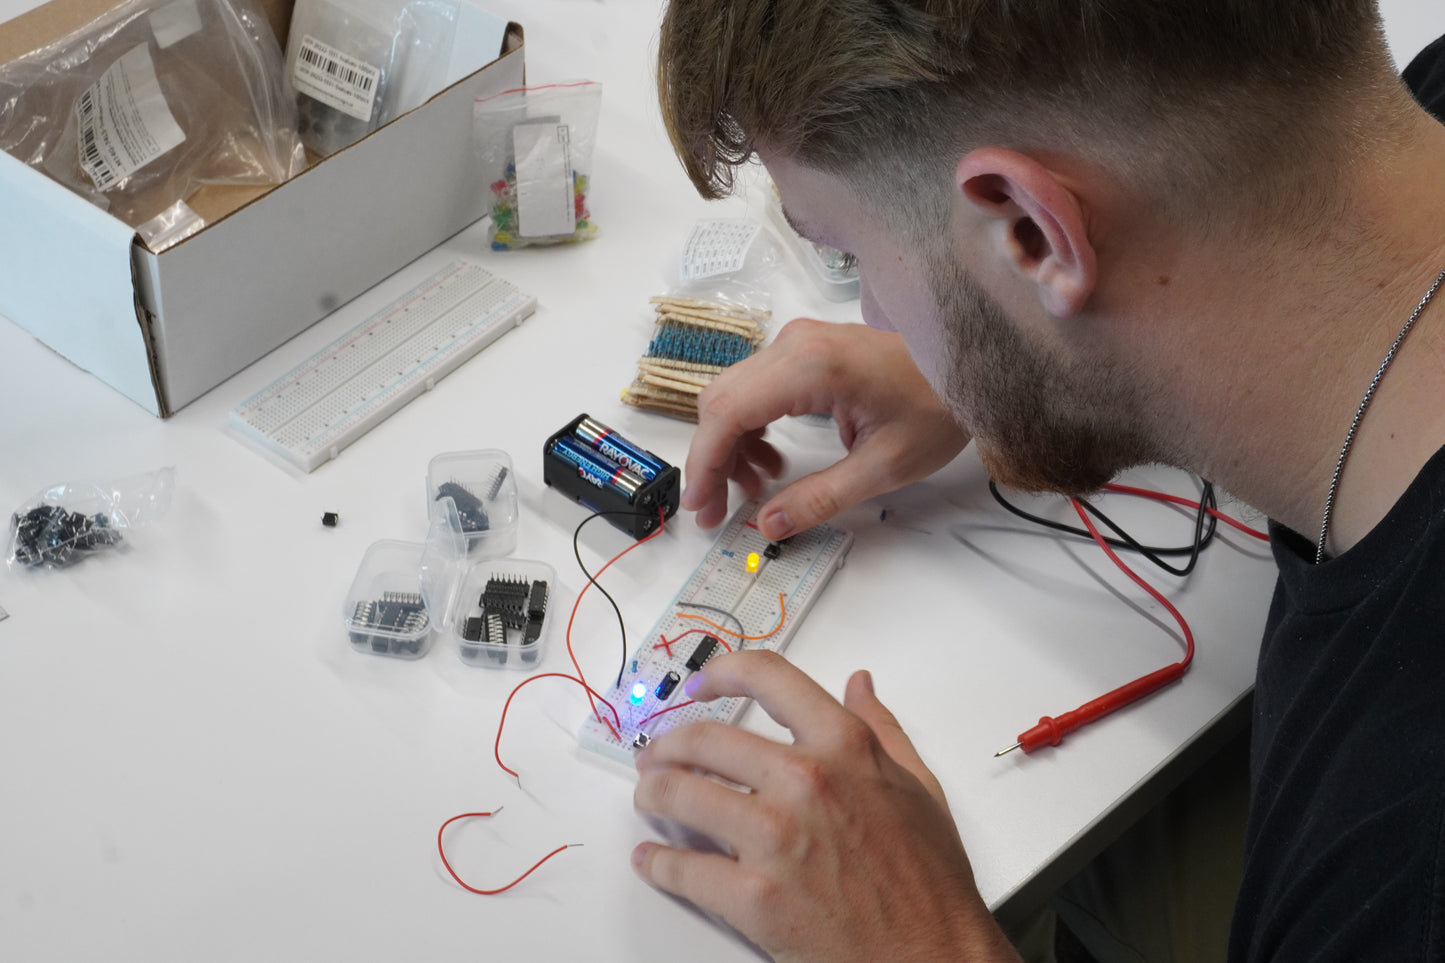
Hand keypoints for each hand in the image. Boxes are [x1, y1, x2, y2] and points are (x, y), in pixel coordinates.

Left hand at [632, 651, 1019, 962]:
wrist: (933, 954)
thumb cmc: (928, 880)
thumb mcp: (918, 785)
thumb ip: (881, 728)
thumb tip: (859, 685)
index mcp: (845, 747)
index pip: (768, 678)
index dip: (723, 673)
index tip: (704, 684)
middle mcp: (805, 781)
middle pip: (705, 739)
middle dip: (671, 745)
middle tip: (660, 754)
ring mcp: (775, 838)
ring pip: (680, 794)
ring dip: (654, 792)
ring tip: (651, 796)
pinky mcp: (754, 896)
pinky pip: (681, 868)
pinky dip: (657, 862)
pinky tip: (653, 858)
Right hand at [682, 319, 969, 537]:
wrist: (969, 366)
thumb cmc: (937, 407)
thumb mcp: (883, 467)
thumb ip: (820, 498)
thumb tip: (769, 524)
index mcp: (812, 367)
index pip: (728, 413)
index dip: (705, 464)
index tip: (701, 507)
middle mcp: (795, 344)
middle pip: (720, 401)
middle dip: (712, 458)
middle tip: (719, 508)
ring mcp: (798, 341)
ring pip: (733, 394)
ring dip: (731, 444)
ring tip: (758, 486)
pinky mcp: (804, 349)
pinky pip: (755, 387)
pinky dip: (751, 426)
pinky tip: (772, 459)